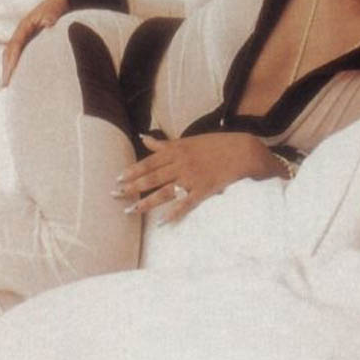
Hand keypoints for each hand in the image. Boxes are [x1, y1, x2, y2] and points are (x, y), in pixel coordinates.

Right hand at [1, 0, 68, 86]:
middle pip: (9, 51)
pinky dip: (17, 63)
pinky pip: (20, 53)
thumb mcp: (55, 10)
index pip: (14, 45)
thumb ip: (51, 16)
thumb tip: (48, 23)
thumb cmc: (58, 6)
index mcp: (25, 25)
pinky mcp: (30, 39)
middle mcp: (22, 31)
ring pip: (13, 53)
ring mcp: (25, 35)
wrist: (63, 0)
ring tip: (8, 84)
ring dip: (9, 67)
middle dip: (6, 67)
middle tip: (6, 84)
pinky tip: (20, 74)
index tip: (10, 74)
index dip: (11, 60)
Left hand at [114, 132, 280, 223]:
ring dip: (146, 202)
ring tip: (131, 211)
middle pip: (152, 177)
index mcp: (177, 150)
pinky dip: (174, 212)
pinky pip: (186, 203)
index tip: (117, 179)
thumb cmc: (215, 144)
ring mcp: (193, 177)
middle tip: (115, 196)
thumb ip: (164, 144)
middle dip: (132, 187)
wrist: (244, 150)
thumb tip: (143, 138)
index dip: (133, 170)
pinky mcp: (205, 189)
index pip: (149, 161)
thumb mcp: (188, 140)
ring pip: (164, 191)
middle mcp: (182, 163)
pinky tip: (162, 221)